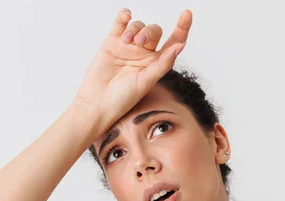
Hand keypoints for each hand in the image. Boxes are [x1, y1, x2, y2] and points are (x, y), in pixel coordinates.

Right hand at [73, 8, 191, 135]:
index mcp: (156, 63)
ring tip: (127, 41)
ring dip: (135, 29)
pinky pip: (120, 23)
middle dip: (148, 33)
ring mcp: (128, 47)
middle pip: (154, 32)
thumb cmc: (123, 98)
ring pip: (138, 26)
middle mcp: (144, 53)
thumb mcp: (146, 81)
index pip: (173, 42)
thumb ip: (163, 63)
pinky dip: (124, 16)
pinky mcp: (112, 42)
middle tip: (139, 42)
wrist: (98, 103)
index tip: (186, 13)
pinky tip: (126, 15)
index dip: (182, 27)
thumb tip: (181, 45)